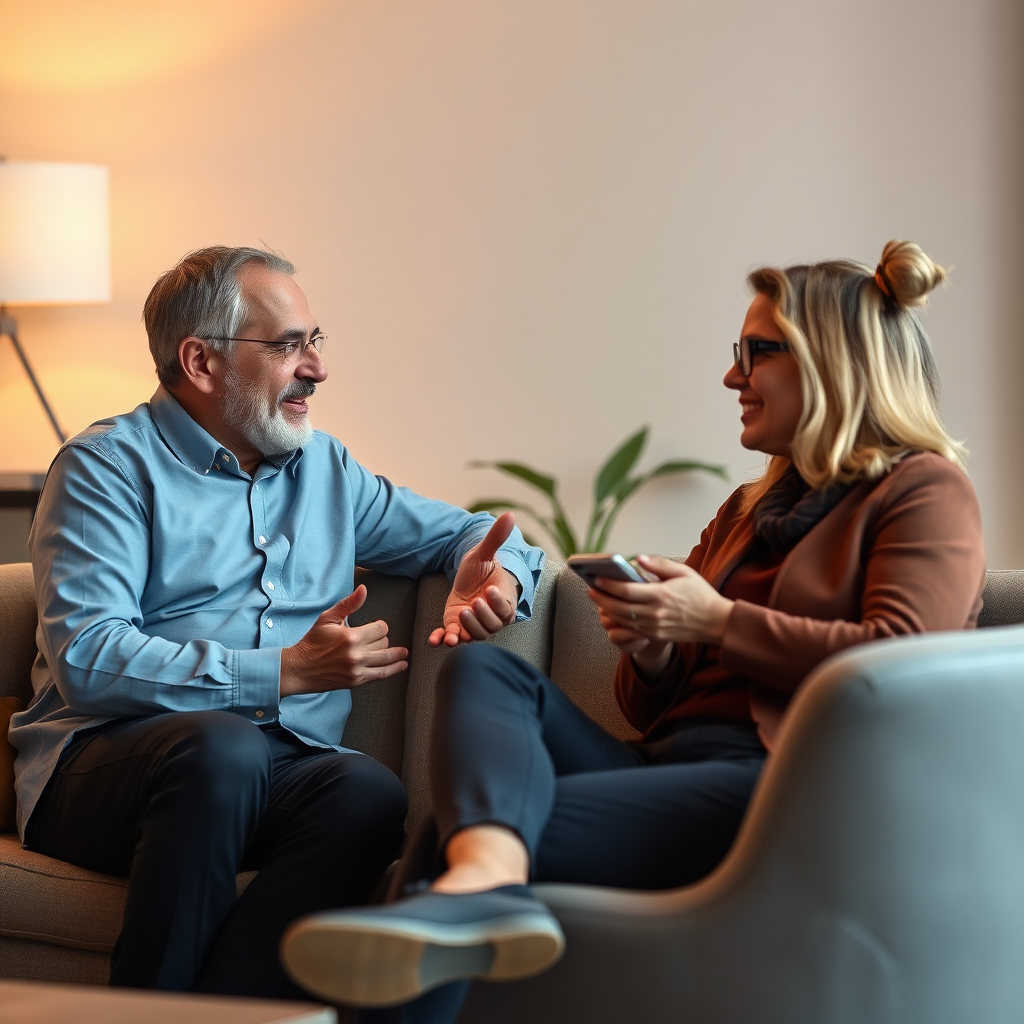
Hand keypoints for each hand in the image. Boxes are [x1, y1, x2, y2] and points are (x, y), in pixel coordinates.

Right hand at [280, 585, 408, 696]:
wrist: (300, 669)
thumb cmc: (312, 642)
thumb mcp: (328, 618)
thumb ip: (348, 604)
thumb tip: (364, 589)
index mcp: (351, 636)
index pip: (380, 629)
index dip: (381, 626)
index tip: (377, 626)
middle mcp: (356, 654)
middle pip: (384, 643)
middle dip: (384, 638)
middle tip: (378, 638)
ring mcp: (357, 669)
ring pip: (386, 659)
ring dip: (397, 655)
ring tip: (405, 653)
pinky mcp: (356, 681)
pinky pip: (381, 675)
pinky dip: (394, 670)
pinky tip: (402, 665)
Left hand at [428, 512, 519, 646]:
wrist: (467, 581)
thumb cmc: (481, 569)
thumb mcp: (484, 553)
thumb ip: (495, 538)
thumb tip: (509, 515)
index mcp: (503, 602)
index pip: (505, 608)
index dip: (499, 603)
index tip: (490, 591)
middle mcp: (491, 618)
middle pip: (491, 626)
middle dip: (482, 617)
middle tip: (473, 603)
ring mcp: (474, 625)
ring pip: (474, 635)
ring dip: (466, 629)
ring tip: (459, 616)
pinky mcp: (457, 627)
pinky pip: (452, 637)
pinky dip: (443, 640)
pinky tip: (434, 640)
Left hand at [587, 554, 733, 667]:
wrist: (716, 622)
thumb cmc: (701, 595)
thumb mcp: (684, 573)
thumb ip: (659, 565)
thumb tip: (639, 558)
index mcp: (660, 595)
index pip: (626, 590)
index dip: (608, 585)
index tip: (596, 578)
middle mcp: (655, 613)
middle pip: (620, 607)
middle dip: (602, 599)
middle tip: (590, 590)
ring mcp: (655, 627)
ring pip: (623, 620)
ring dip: (608, 611)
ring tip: (599, 601)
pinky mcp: (657, 636)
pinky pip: (632, 630)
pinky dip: (620, 623)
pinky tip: (614, 614)